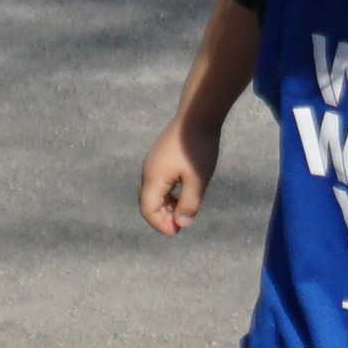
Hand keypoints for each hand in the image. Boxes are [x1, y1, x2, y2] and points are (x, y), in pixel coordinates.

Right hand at [138, 116, 213, 235]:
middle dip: (162, 217)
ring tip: (183, 213)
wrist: (197, 115)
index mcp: (153, 178)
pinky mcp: (160, 157)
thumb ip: (189, 203)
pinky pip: (158, 182)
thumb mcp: (198, 179)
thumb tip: (182, 224)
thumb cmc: (199, 148)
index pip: (148, 210)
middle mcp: (148, 171)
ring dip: (165, 206)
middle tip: (181, 226)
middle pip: (148, 202)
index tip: (177, 232)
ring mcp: (152, 162)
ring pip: (153, 192)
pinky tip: (183, 195)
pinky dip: (167, 194)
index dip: (160, 224)